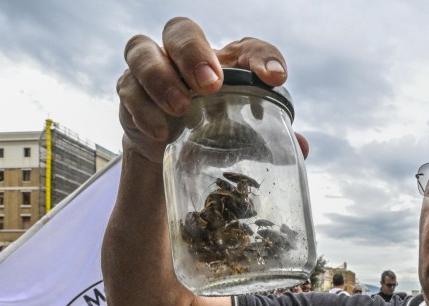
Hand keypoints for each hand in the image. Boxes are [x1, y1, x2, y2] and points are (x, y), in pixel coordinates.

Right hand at [117, 18, 303, 165]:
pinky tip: (162, 133)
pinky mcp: (128, 93)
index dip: (263, 58)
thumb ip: (271, 140)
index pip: (247, 47)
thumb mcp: (242, 138)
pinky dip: (143, 110)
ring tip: (181, 109)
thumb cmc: (212, 133)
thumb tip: (300, 147)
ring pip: (142, 50)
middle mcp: (183, 55)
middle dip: (194, 53)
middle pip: (181, 30)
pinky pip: (128, 90)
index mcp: (224, 62)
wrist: (167, 152)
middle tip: (211, 85)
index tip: (275, 79)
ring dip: (162, 78)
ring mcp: (151, 69)